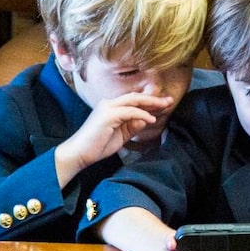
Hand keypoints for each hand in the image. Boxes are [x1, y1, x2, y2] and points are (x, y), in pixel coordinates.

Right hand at [54, 92, 172, 185]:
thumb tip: (145, 119)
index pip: (134, 101)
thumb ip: (132, 127)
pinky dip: (142, 114)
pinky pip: (130, 112)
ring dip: (151, 103)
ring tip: (165, 106)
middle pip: (136, 97)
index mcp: (112, 107)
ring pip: (134, 100)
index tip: (165, 104)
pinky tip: (151, 119)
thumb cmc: (97, 146)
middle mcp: (109, 103)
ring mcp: (108, 108)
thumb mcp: (121, 136)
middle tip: (170, 100)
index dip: (150, 101)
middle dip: (154, 99)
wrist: (79, 154)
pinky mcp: (108, 115)